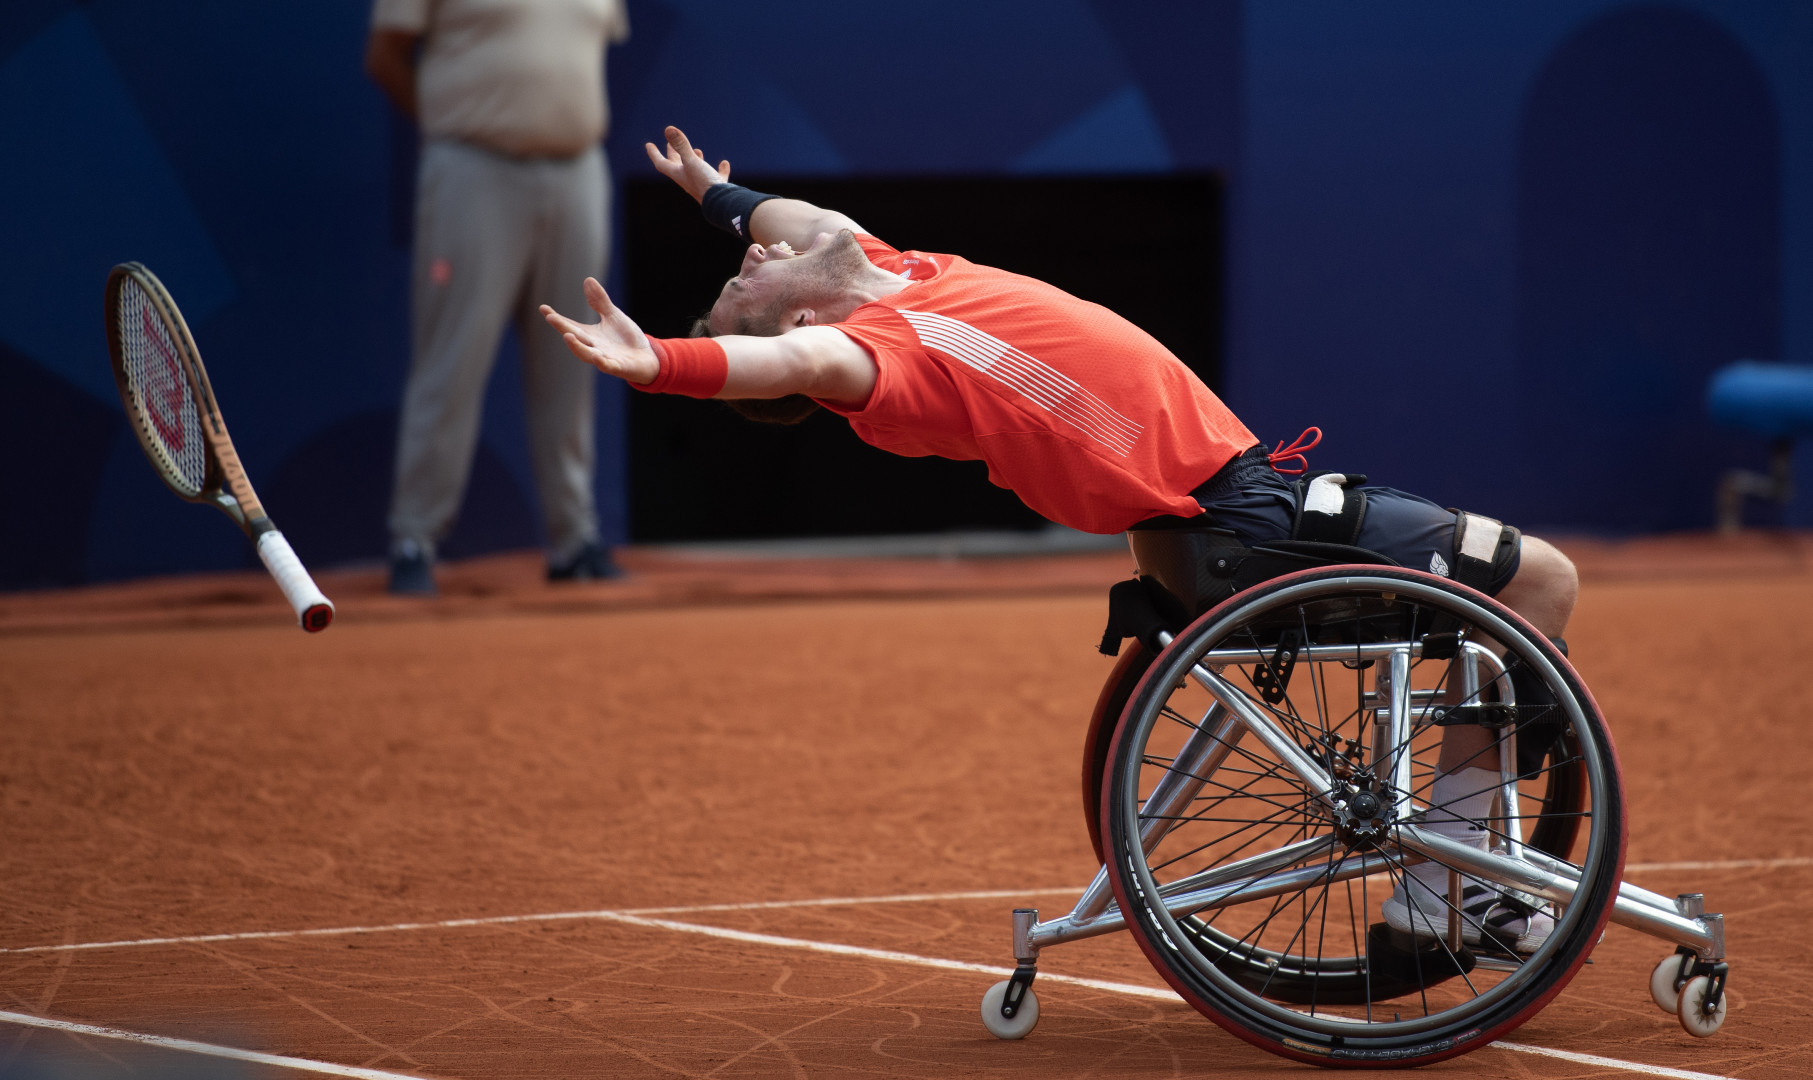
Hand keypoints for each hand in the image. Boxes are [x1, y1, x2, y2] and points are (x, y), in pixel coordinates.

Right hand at [540, 278, 658, 384]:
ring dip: (576, 346)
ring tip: (567, 336)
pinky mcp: (619, 367)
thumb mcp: (613, 316)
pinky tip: (596, 356)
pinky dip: (601, 362)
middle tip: (551, 317)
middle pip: (575, 338)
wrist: (647, 358)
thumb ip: (599, 302)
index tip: (543, 308)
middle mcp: (594, 347)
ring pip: (587, 354)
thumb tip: (588, 280)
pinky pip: (608, 366)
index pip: (570, 325)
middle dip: (563, 328)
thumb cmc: (627, 339)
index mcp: (590, 335)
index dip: (557, 318)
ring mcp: (605, 358)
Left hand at [643, 125, 730, 201]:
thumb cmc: (705, 183)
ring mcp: (702, 185)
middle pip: (676, 166)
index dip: (654, 153)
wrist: (722, 204)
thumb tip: (668, 129)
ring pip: (695, 171)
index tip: (648, 145)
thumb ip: (681, 145)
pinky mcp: (716, 188)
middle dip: (673, 154)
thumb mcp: (692, 161)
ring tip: (697, 150)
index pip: (662, 163)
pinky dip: (720, 169)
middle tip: (669, 145)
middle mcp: (688, 180)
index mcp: (679, 175)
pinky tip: (724, 163)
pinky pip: (717, 177)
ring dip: (694, 160)